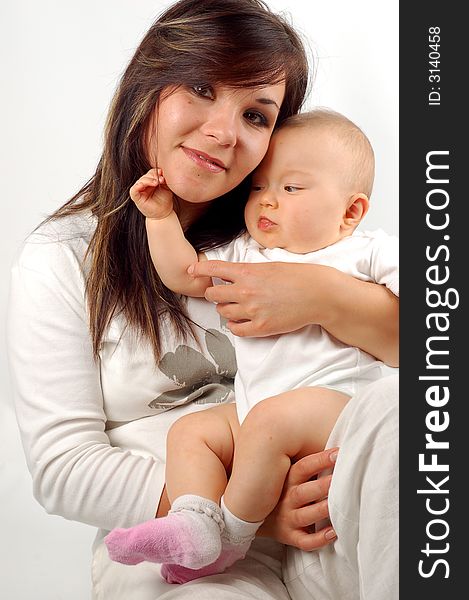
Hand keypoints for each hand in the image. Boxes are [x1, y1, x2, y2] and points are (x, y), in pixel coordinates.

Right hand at [130, 168, 173, 219]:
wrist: (163, 214)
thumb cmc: (165, 201)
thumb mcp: (166, 188)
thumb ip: (163, 179)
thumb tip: (161, 170)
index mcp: (150, 182)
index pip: (151, 173)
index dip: (156, 172)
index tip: (163, 175)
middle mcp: (144, 185)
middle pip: (146, 175)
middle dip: (153, 176)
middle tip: (161, 179)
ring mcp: (139, 191)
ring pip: (140, 181)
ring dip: (148, 180)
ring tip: (157, 183)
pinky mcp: (136, 197)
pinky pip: (134, 190)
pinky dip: (138, 185)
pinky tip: (144, 185)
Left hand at [188, 260, 332, 336]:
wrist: (318, 294)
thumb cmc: (298, 277)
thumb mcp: (269, 267)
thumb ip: (247, 272)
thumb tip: (231, 276)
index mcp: (247, 272)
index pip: (213, 269)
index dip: (199, 269)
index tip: (191, 271)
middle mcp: (245, 291)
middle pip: (213, 294)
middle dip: (215, 293)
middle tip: (223, 293)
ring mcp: (252, 311)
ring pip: (223, 312)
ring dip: (227, 309)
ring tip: (241, 305)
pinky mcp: (260, 328)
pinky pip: (236, 329)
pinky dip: (235, 325)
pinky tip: (243, 320)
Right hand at [258, 448, 337, 550]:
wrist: (255, 516)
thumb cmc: (281, 491)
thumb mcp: (286, 475)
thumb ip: (307, 466)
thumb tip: (334, 450)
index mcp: (287, 480)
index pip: (303, 467)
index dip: (320, 460)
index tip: (338, 453)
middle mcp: (286, 499)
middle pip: (305, 492)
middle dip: (323, 486)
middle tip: (342, 479)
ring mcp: (287, 519)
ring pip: (306, 516)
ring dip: (322, 511)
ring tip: (339, 506)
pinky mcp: (289, 536)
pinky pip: (304, 541)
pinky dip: (318, 539)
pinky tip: (333, 533)